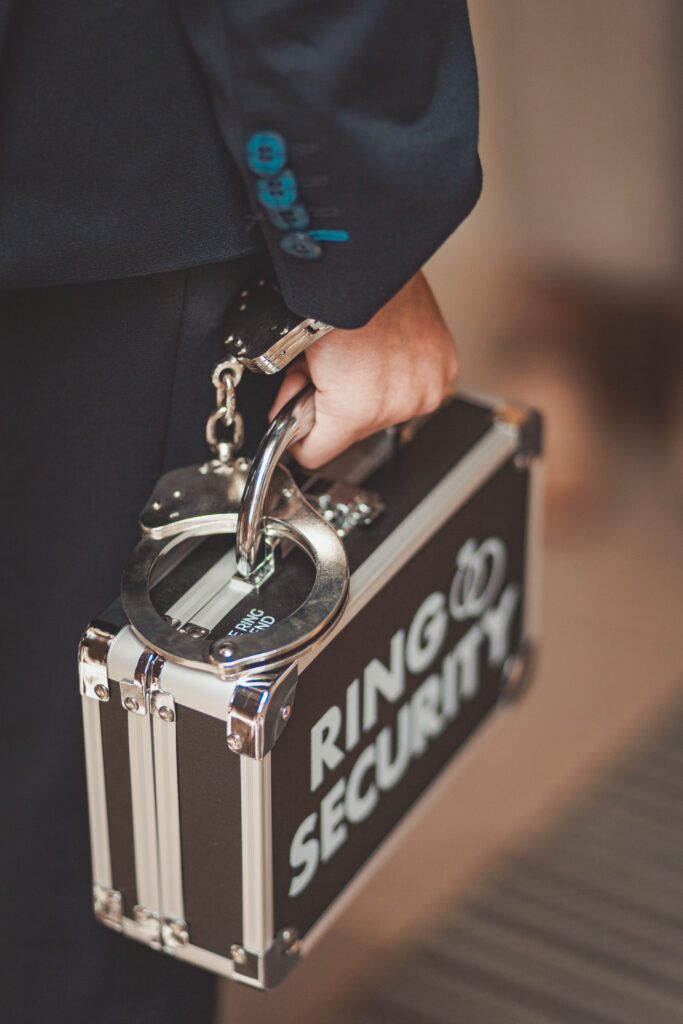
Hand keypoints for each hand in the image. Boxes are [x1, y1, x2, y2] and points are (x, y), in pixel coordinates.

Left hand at [269, 271, 458, 467]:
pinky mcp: (444, 367)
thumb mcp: (295, 356)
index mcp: (357, 410)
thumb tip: (292, 411)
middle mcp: (398, 405)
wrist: (369, 260)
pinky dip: (399, 373)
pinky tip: (384, 349)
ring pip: (385, 409)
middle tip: (328, 368)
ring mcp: (425, 387)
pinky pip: (414, 386)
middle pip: (353, 431)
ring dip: (369, 389)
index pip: (316, 454)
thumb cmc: (334, 296)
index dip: (300, 434)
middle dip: (335, 405)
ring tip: (359, 353)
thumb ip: (294, 396)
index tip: (298, 416)